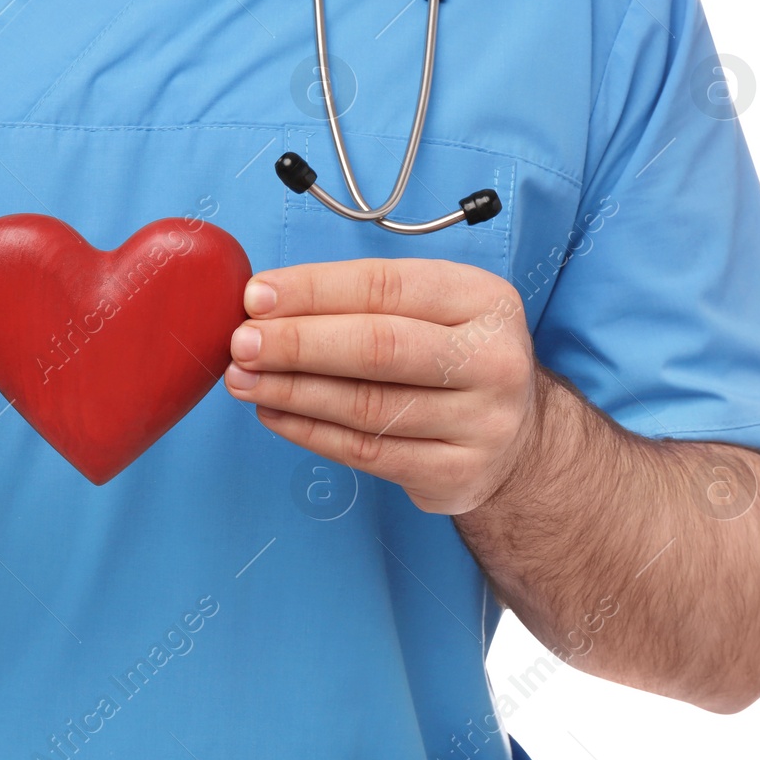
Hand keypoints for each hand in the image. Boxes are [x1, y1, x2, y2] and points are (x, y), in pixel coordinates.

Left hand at [222, 258, 542, 513]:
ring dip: (292, 391)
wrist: (518, 439)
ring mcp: (481, 423)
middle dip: (297, 343)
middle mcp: (492, 360)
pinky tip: (274, 413)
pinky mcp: (456, 473)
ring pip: (366, 405)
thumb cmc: (451, 358)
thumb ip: (362, 300)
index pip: (386, 287)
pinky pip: (366, 452)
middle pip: (378, 347)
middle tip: (242, 343)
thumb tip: (266, 302)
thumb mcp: (433, 309)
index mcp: (484, 300)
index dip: (314, 290)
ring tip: (243, 379)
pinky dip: (309, 431)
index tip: (256, 296)